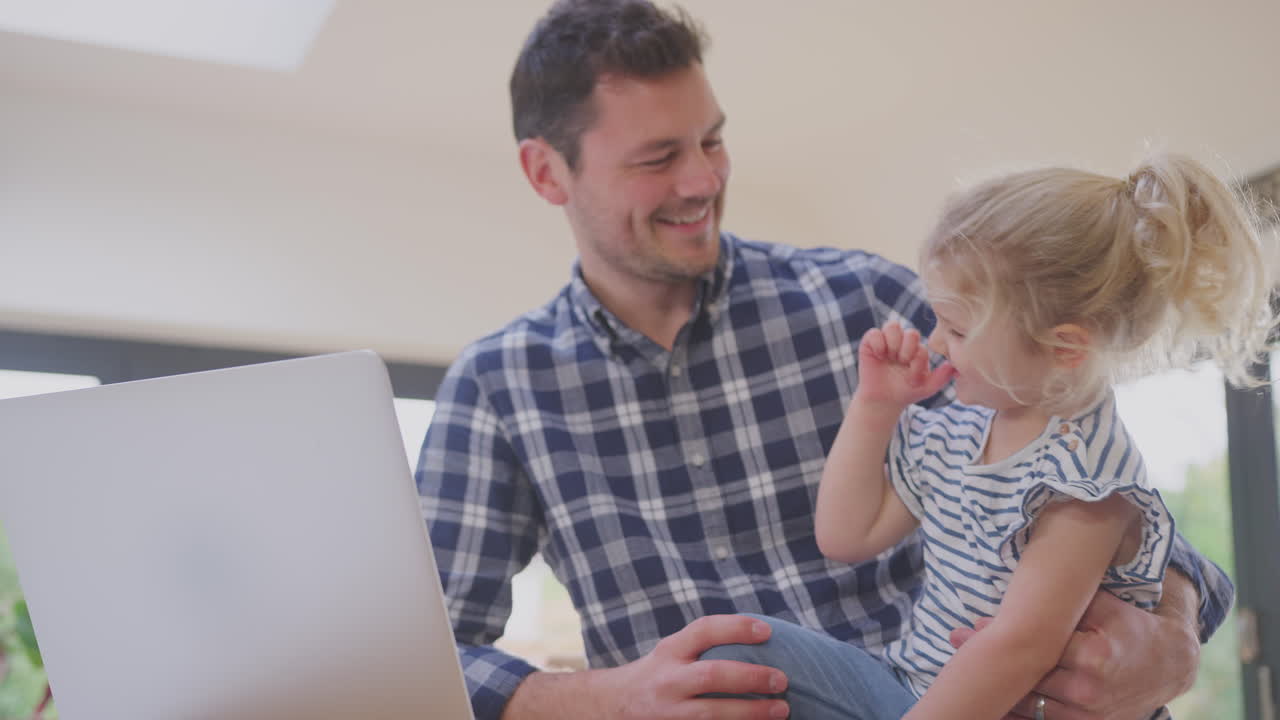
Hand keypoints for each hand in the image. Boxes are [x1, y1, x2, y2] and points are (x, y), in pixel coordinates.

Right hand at [503, 614, 789, 718]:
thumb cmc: (653, 678)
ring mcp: (667, 713)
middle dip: (751, 678)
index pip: (703, 630)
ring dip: (751, 713)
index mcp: (669, 653)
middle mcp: (667, 681)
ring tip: (782, 710)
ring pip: (712, 714)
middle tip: (782, 680)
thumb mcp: (670, 655)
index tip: (768, 631)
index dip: (736, 627)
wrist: (607, 709)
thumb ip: (702, 648)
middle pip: (713, 675)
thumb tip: (762, 640)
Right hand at [855, 322, 953, 411]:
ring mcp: (886, 341)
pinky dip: (878, 344)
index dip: (917, 362)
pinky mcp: (869, 343)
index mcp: (918, 349)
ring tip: (889, 357)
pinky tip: (878, 356)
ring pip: (892, 326)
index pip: (922, 346)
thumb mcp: (927, 388)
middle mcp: (903, 342)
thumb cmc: (906, 392)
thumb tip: (953, 366)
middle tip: (901, 363)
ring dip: (893, 344)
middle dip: (907, 350)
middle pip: (911, 332)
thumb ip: (942, 377)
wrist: (883, 400)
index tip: (912, 378)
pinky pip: (874, 333)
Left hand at [950, 587, 1198, 719]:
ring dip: (995, 691)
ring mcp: (1090, 715)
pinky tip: (991, 702)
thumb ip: (1065, 602)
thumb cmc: (1128, 625)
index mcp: (1094, 655)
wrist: (1167, 663)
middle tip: (954, 644)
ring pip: (1029, 706)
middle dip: (989, 664)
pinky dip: (1016, 712)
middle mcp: (1090, 690)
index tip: (969, 628)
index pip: (1035, 646)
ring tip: (964, 674)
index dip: (999, 638)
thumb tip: (1019, 591)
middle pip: (1026, 677)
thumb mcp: (1103, 604)